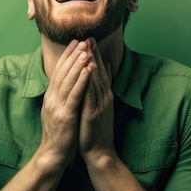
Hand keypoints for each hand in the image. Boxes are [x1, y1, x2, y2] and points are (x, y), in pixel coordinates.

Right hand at [40, 40, 93, 166]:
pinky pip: (75, 95)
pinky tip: (88, 69)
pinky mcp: (66, 116)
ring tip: (86, 49)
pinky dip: (82, 80)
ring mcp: (58, 107)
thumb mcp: (58, 111)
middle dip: (73, 54)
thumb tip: (65, 83)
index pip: (58, 71)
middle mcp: (52, 99)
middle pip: (63, 72)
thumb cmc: (60, 135)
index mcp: (51, 97)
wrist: (53, 155)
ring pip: (68, 80)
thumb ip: (61, 97)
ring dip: (78, 63)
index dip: (67, 56)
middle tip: (82, 39)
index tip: (75, 41)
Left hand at [79, 39, 114, 163]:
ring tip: (87, 48)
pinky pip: (90, 95)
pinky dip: (88, 82)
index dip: (94, 56)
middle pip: (98, 72)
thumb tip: (97, 78)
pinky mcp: (93, 114)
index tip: (89, 40)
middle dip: (93, 54)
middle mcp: (104, 98)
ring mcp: (99, 106)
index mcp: (103, 96)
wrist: (100, 153)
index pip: (99, 72)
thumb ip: (98, 93)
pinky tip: (86, 72)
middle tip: (89, 37)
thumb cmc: (95, 132)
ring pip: (95, 81)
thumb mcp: (97, 109)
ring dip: (91, 64)